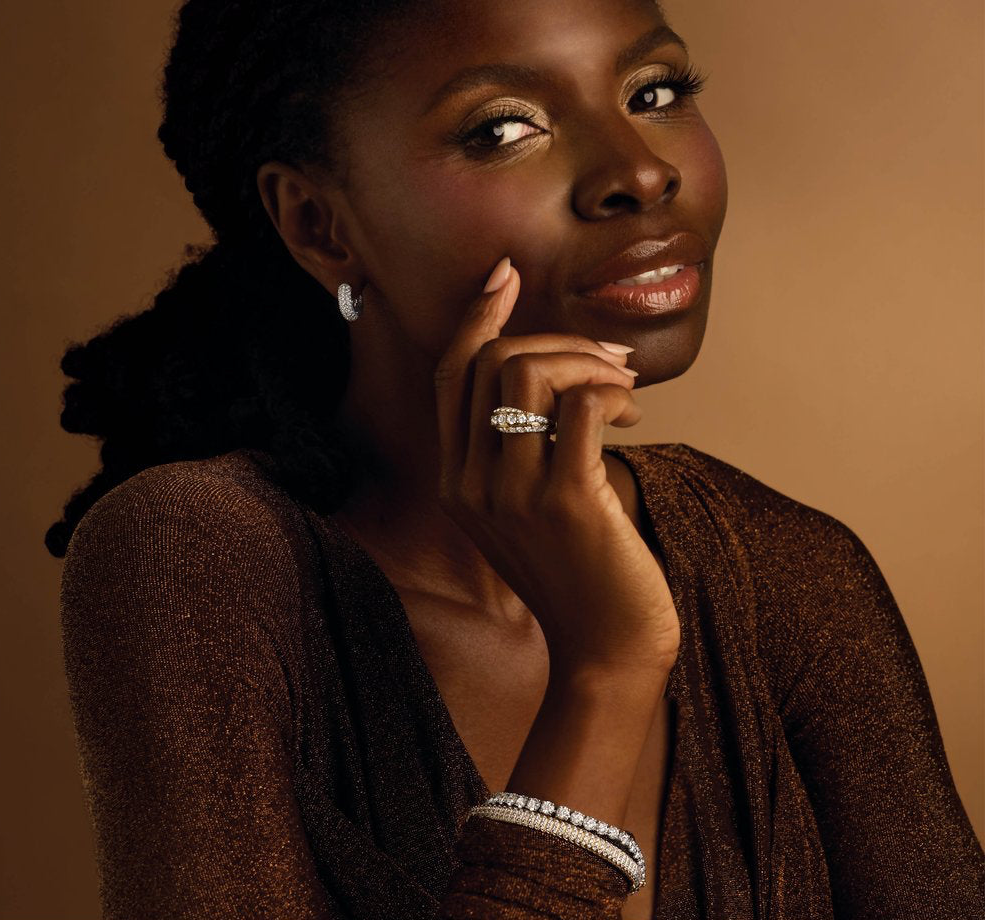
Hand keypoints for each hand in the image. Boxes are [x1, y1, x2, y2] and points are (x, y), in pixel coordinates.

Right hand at [433, 257, 679, 680]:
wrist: (607, 648)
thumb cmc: (581, 571)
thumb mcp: (530, 509)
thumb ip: (521, 449)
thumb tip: (558, 371)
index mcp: (457, 481)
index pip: (450, 375)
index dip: (475, 317)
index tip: (506, 275)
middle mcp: (471, 483)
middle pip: (491, 361)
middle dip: (557, 340)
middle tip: (609, 360)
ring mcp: (512, 493)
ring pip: (528, 373)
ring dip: (586, 362)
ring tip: (624, 388)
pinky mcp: (564, 501)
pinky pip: (579, 407)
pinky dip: (610, 391)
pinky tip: (633, 413)